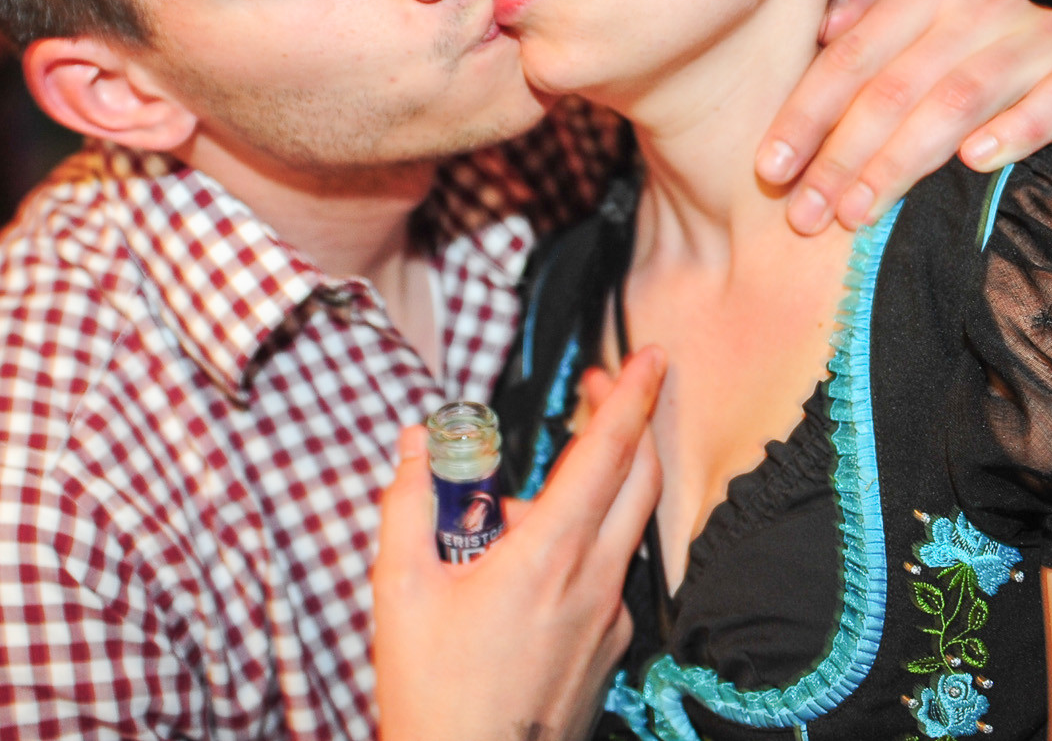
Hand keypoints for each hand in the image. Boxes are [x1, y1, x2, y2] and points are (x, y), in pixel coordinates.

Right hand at [374, 348, 665, 740]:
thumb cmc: (434, 694)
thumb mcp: (400, 591)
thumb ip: (409, 504)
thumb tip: (414, 445)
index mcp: (547, 556)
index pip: (607, 455)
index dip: (632, 397)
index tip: (651, 357)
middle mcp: (594, 581)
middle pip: (640, 479)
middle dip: (631, 420)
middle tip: (604, 387)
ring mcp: (609, 617)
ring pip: (622, 526)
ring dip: (594, 487)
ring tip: (513, 509)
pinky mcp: (609, 646)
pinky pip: (606, 571)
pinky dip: (580, 542)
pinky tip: (523, 563)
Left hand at [756, 0, 1051, 233]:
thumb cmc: (955, 65)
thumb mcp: (905, 38)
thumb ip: (861, 25)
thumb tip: (824, 26)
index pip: (852, 56)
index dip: (805, 116)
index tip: (770, 171)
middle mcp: (987, 1)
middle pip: (896, 86)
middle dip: (842, 156)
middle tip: (808, 213)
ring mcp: (1039, 37)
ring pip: (957, 101)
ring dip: (901, 163)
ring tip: (859, 212)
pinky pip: (1051, 105)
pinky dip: (1013, 132)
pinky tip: (974, 164)